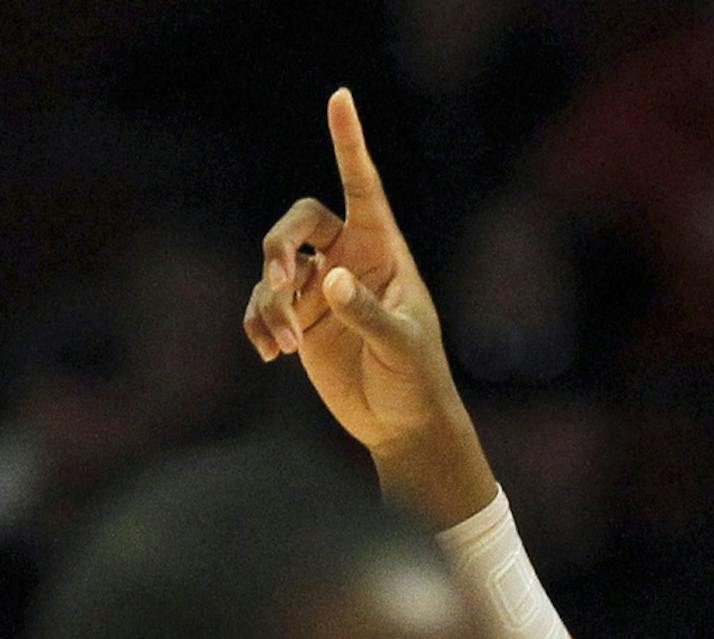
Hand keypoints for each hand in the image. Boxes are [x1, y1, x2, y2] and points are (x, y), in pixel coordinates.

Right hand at [243, 90, 490, 523]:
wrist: (403, 428)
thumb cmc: (417, 382)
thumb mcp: (402, 348)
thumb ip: (368, 313)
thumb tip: (331, 280)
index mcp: (382, 252)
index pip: (363, 187)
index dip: (349, 142)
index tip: (340, 98)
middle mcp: (348, 260)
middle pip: (297, 222)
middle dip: (278, 246)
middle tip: (281, 283)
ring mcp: (321, 290)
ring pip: (273, 268)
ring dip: (269, 302)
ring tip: (287, 344)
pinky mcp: (301, 321)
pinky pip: (262, 305)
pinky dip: (258, 324)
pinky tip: (270, 353)